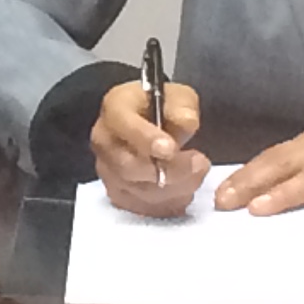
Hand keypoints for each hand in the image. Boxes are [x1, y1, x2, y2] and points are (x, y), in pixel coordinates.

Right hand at [93, 77, 209, 216]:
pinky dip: (168, 203)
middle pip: (130, 167)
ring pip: (139, 191)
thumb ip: (183, 106)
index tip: (171, 149)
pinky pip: (143, 208)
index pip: (124, 126)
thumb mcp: (178, 96)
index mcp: (114, 109)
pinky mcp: (117, 194)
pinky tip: (184, 189)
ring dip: (175, 188)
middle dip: (170, 170)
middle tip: (200, 163)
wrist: (150, 124)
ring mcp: (107, 171)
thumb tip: (187, 122)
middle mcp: (103, 141)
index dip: (146, 139)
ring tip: (197, 174)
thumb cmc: (163, 107)